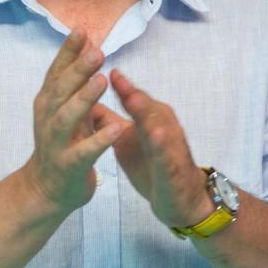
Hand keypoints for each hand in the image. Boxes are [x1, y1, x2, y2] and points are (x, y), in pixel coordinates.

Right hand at [20, 31, 125, 215]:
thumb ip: (75, 77)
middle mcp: (47, 119)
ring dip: (84, 98)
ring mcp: (56, 143)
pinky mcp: (68, 165)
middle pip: (61, 90)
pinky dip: (100, 139)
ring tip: (103, 81)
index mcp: (48, 102)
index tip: (82, 30)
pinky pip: (85, 151)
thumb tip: (87, 40)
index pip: (57, 71)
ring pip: (67, 118)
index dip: (68, 51)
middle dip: (78, 69)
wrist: (46, 188)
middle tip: (97, 52)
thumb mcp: (66, 106)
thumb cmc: (63, 140)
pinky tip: (118, 127)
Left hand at [101, 69, 211, 229]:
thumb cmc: (152, 163)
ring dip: (148, 112)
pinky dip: (163, 144)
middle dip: (132, 91)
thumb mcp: (127, 139)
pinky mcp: (176, 168)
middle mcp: (164, 126)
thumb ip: (110, 120)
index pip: (132, 98)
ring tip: (133, 99)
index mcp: (151, 118)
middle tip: (113, 74)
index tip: (102, 69)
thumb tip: (87, 100)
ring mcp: (172, 146)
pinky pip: (169, 154)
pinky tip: (156, 134)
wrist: (180, 197)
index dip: (117, 82)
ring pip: (161, 125)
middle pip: (147, 106)